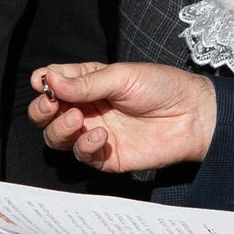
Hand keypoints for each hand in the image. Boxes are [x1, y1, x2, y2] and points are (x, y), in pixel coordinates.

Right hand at [27, 61, 218, 172]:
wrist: (193, 115)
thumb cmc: (161, 87)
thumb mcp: (121, 76)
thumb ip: (84, 83)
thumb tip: (47, 80)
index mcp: (87, 84)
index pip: (53, 84)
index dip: (43, 84)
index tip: (42, 83)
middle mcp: (86, 109)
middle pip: (47, 115)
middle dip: (41, 110)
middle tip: (50, 105)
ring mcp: (94, 133)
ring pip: (57, 138)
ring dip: (60, 129)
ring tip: (76, 120)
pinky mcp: (106, 156)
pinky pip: (82, 156)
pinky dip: (84, 146)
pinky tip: (101, 136)